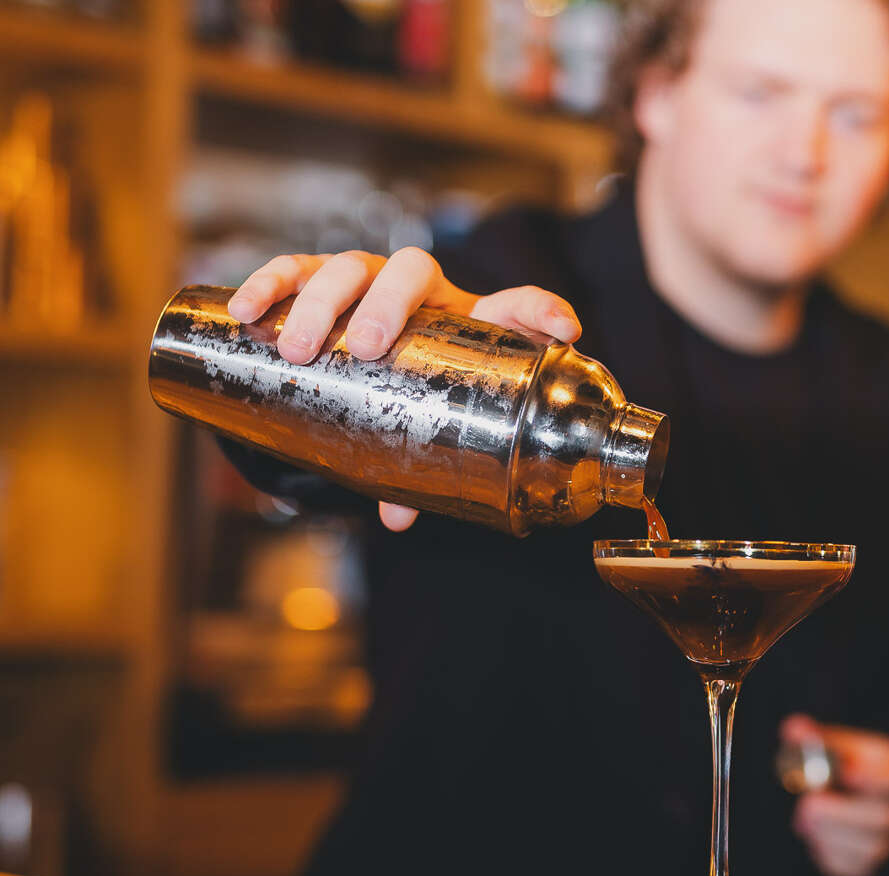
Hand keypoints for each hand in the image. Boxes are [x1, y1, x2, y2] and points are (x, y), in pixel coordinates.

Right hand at [227, 247, 582, 533]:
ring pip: (348, 264)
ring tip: (298, 347)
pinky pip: (292, 268)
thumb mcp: (426, 427)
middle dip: (387, 303)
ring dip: (321, 300)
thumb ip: (417, 471)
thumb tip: (396, 519)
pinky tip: (246, 310)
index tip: (563, 331)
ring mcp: (368, 278)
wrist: (366, 358)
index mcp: (471, 321)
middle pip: (411, 269)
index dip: (542, 311)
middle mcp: (423, 291)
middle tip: (364, 345)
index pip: (515, 304)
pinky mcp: (318, 277)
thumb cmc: (414, 395)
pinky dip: (269, 283)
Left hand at [783, 714, 888, 875]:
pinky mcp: (867, 868)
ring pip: (866, 848)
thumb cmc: (851, 767)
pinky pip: (848, 867)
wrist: (857, 799)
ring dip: (828, 832)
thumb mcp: (841, 746)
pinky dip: (823, 849)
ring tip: (805, 813)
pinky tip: (814, 830)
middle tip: (808, 803)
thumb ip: (818, 739)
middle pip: (886, 819)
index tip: (845, 771)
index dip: (875, 778)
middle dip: (841, 813)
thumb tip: (794, 729)